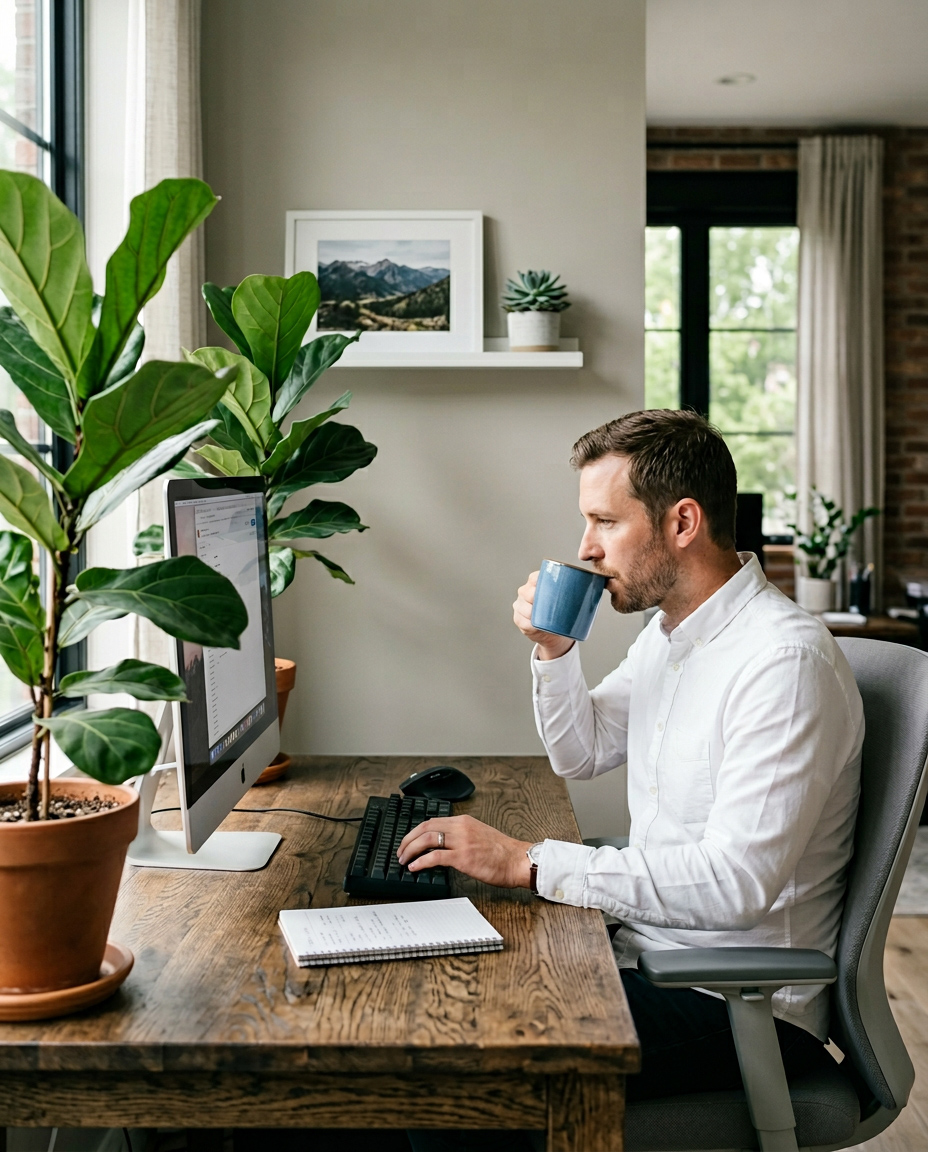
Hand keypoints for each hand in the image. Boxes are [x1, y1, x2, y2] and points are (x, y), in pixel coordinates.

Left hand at [397, 814, 533, 888]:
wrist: (517, 860)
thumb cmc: (502, 852)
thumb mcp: (479, 834)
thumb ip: (461, 835)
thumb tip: (444, 845)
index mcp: (464, 821)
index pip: (432, 821)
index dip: (416, 831)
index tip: (408, 841)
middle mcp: (461, 828)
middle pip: (425, 828)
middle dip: (408, 840)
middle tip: (400, 851)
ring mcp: (461, 842)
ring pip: (427, 839)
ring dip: (410, 849)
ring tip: (404, 859)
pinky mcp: (463, 858)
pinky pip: (435, 857)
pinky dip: (421, 862)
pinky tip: (415, 867)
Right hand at [513, 570, 574, 659]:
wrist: (556, 634)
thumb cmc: (564, 613)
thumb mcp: (570, 600)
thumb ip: (581, 590)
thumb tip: (601, 583)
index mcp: (537, 583)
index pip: (535, 577)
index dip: (539, 579)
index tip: (549, 585)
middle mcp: (525, 592)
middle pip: (526, 591)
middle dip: (533, 595)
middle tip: (547, 602)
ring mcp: (520, 606)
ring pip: (522, 606)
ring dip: (530, 611)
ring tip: (540, 614)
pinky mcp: (519, 620)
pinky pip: (521, 620)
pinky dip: (528, 623)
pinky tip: (533, 623)